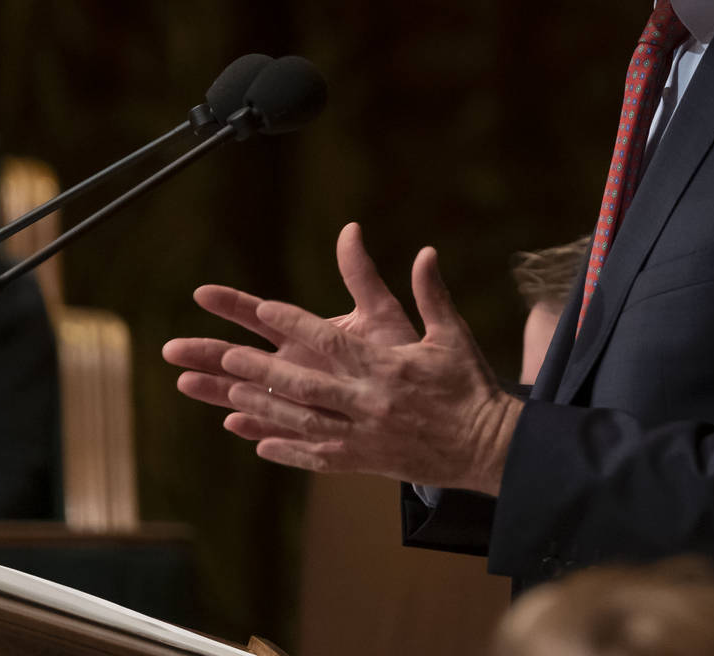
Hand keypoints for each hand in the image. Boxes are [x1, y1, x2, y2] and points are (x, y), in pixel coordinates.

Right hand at [162, 223, 416, 415]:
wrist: (423, 396)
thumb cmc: (401, 351)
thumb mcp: (380, 310)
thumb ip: (361, 274)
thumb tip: (351, 228)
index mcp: (306, 335)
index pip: (259, 315)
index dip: (231, 303)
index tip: (201, 291)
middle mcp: (295, 366)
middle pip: (241, 357)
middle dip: (206, 352)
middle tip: (168, 349)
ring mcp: (299, 398)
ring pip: (249, 394)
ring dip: (218, 390)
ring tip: (184, 383)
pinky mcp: (313, 428)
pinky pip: (280, 430)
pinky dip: (258, 426)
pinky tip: (233, 424)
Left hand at [163, 225, 521, 493]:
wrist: (487, 446)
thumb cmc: (469, 385)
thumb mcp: (452, 334)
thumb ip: (431, 293)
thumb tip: (426, 251)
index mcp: (387, 366)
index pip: (332, 341)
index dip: (296, 324)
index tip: (263, 308)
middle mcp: (370, 402)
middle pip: (305, 385)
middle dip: (262, 371)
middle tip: (226, 357)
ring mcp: (365, 436)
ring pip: (304, 422)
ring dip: (263, 409)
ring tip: (228, 397)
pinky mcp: (366, 462)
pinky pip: (318, 457)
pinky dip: (287, 450)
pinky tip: (258, 443)